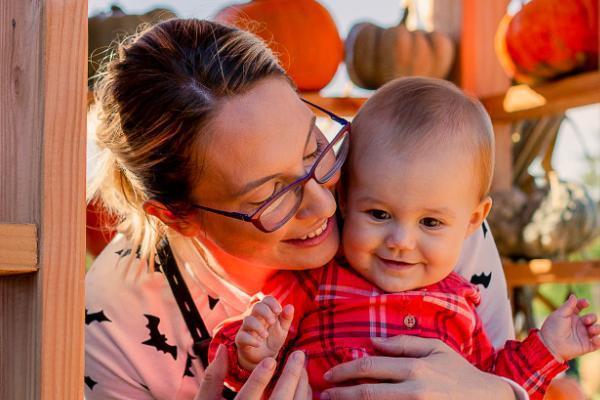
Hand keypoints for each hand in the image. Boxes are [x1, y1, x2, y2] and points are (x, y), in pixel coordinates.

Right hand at [196, 345, 310, 399]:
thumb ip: (213, 378)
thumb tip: (224, 348)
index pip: (248, 398)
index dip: (259, 379)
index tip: (270, 360)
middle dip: (291, 377)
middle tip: (298, 354)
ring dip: (301, 385)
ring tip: (301, 364)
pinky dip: (303, 397)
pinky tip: (302, 383)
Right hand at [236, 296, 293, 369]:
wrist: (264, 357)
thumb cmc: (273, 339)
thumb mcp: (282, 329)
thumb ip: (286, 318)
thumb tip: (290, 306)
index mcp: (266, 312)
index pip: (266, 300)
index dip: (272, 302)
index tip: (278, 311)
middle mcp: (255, 317)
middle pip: (256, 306)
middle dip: (265, 312)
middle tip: (273, 322)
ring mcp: (247, 328)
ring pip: (248, 320)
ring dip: (258, 326)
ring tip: (266, 335)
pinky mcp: (241, 339)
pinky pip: (242, 336)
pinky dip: (250, 340)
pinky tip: (258, 344)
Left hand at [320, 335, 515, 399]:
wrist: (488, 399)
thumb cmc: (459, 371)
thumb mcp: (436, 348)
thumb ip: (403, 343)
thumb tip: (373, 341)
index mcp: (415, 368)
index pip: (370, 367)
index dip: (345, 370)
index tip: (330, 374)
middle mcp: (414, 390)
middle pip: (367, 393)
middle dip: (341, 393)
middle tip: (324, 393)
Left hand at [540, 294, 599, 360]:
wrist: (550, 345)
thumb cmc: (553, 328)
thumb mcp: (560, 314)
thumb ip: (568, 305)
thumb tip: (574, 295)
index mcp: (570, 316)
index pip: (580, 307)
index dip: (583, 303)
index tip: (586, 303)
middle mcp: (578, 325)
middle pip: (591, 317)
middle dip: (592, 317)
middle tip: (586, 320)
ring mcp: (583, 335)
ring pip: (596, 329)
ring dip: (597, 328)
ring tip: (591, 329)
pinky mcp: (586, 346)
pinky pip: (597, 343)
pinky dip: (599, 341)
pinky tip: (595, 339)